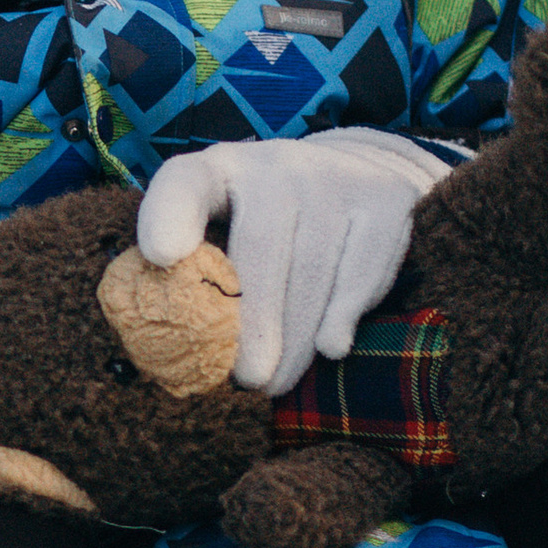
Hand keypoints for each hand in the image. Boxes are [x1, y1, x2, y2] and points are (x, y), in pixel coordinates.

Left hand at [136, 127, 442, 397]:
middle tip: (246, 380)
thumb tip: (177, 346)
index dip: (167, 216)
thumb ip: (195, 274)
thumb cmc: (268, 226)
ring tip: (277, 383)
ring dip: (295, 335)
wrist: (357, 174)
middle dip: (253, 320)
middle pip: (260, 245)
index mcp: (218, 171)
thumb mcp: (224, 229)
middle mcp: (275, 164)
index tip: (160, 255)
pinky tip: (330, 348)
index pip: (185, 184)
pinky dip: (345, 311)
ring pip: (313, 265)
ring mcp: (334, 175)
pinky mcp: (387, 197)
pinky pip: (365, 265)